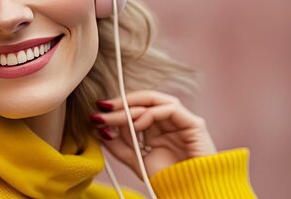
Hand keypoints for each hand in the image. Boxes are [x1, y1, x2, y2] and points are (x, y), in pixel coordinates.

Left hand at [91, 90, 216, 177]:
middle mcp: (169, 122)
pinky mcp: (194, 124)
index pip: (135, 109)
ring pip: (155, 101)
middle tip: (101, 110)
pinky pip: (170, 108)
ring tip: (114, 116)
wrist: (190, 194)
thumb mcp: (135, 160)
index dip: (116, 108)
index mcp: (156, 129)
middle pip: (143, 102)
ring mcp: (182, 121)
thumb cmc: (168, 180)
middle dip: (119, 105)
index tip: (96, 113)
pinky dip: (150, 113)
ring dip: (131, 106)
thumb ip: (118, 145)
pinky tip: (136, 125)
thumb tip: (99, 129)